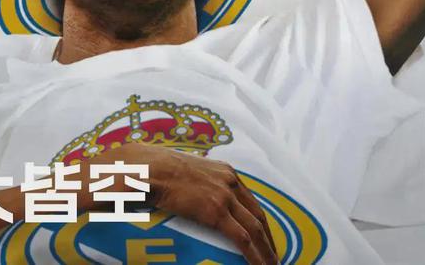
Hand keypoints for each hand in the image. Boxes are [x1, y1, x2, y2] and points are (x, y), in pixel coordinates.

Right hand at [100, 142, 278, 264]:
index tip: (264, 237)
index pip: (250, 201)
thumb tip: (196, 195)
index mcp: (225, 172)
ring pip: (256, 228)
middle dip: (268, 238)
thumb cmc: (161, 170)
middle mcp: (231, 181)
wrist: (151, 169)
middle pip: (258, 215)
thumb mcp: (188, 171)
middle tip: (273, 257)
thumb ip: (200, 183)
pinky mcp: (216, 211)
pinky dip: (255, 256)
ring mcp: (225, 196)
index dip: (260, 221)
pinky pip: (243, 239)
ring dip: (267, 251)